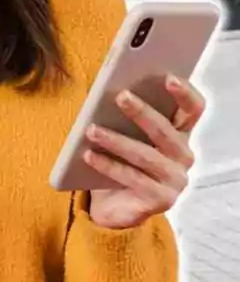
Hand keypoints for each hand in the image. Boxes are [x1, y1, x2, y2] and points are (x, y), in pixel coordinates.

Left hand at [83, 75, 206, 228]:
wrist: (113, 204)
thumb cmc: (120, 159)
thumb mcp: (124, 133)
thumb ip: (125, 113)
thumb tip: (111, 88)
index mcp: (179, 133)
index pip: (193, 109)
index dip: (185, 93)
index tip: (168, 77)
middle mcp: (183, 156)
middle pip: (166, 131)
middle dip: (142, 112)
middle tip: (120, 96)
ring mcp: (175, 180)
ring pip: (145, 155)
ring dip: (116, 140)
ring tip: (91, 129)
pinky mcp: (161, 199)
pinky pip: (132, 178)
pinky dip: (108, 165)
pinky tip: (88, 155)